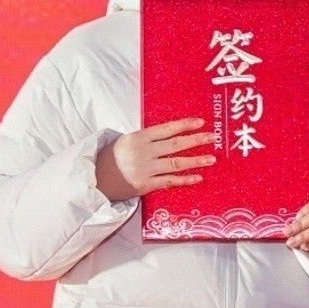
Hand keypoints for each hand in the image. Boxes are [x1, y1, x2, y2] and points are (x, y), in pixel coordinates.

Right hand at [93, 118, 214, 202]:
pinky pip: (168, 181)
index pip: (166, 129)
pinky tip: (197, 177)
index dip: (184, 125)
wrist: (95, 179)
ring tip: (211, 159)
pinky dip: (184, 179)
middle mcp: (144, 152)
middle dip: (196, 140)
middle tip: (213, 137)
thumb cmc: (110, 158)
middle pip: (175, 144)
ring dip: (195, 161)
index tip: (201, 122)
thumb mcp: (125, 141)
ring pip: (175, 163)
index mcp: (139, 137)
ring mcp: (145, 169)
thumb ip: (145, 139)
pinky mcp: (145, 185)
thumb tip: (167, 133)